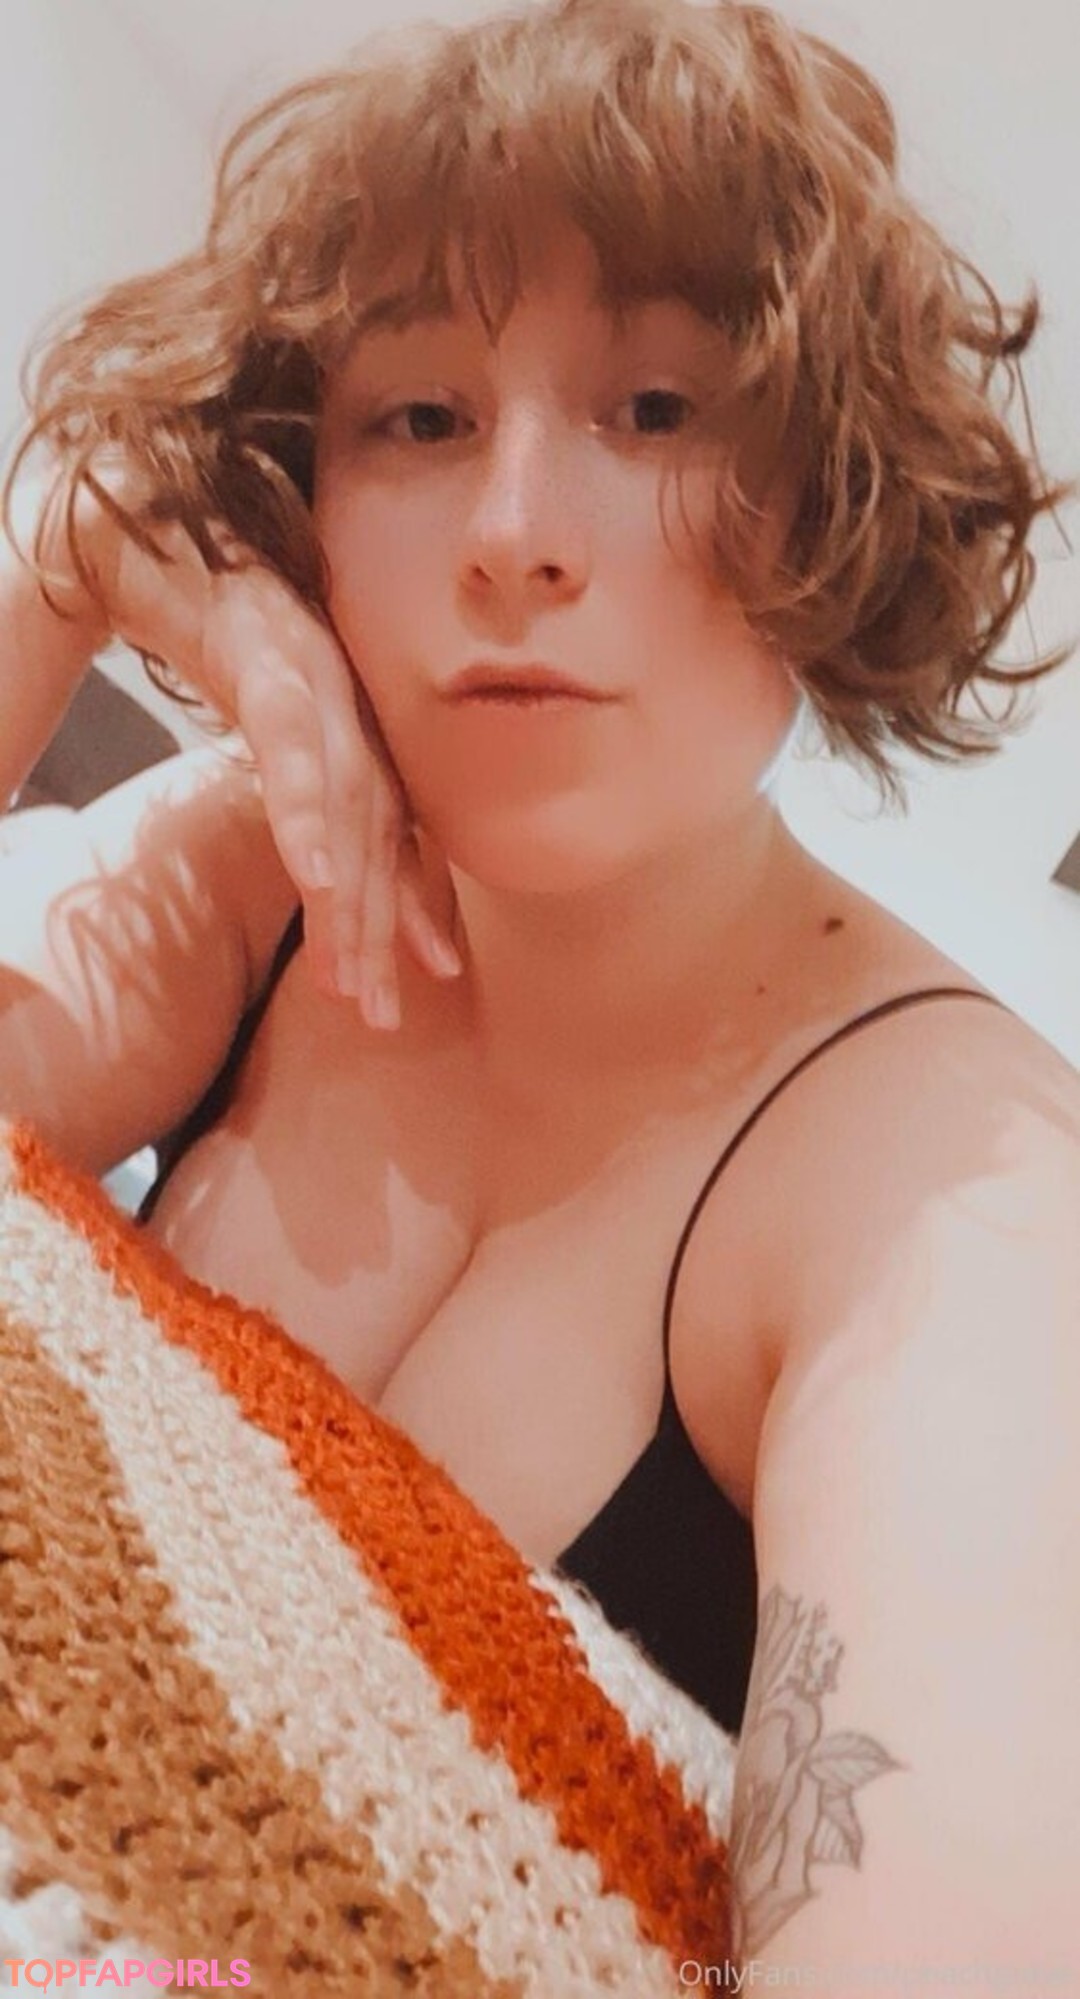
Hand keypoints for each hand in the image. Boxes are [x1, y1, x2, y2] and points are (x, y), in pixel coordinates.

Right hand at [80, 469, 462, 1028]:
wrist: (133, 511)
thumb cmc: (187, 603)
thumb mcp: (247, 700)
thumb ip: (278, 767)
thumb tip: (287, 846)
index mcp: (343, 709)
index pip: (393, 817)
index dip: (416, 895)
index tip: (433, 969)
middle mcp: (342, 695)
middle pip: (379, 829)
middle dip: (385, 926)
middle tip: (387, 1014)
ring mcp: (309, 671)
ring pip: (347, 804)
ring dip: (351, 900)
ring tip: (352, 984)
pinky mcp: (263, 651)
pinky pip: (292, 748)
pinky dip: (307, 819)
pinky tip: (318, 885)